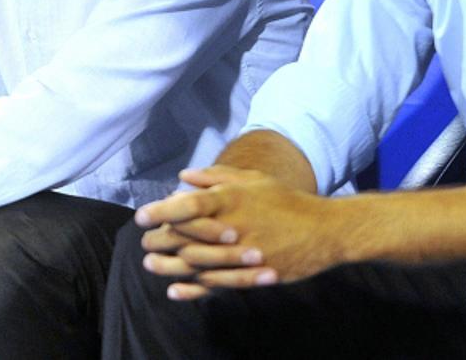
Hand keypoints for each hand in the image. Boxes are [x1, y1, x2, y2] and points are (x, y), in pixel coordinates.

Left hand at [135, 166, 342, 299]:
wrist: (323, 230)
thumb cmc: (285, 200)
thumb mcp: (253, 180)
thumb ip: (216, 176)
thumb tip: (183, 176)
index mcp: (232, 199)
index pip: (188, 205)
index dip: (162, 210)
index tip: (141, 215)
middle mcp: (233, 226)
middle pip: (187, 236)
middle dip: (160, 239)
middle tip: (143, 240)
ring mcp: (241, 253)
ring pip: (197, 263)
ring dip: (169, 265)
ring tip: (150, 263)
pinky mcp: (250, 274)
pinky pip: (215, 284)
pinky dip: (192, 288)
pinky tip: (175, 290)